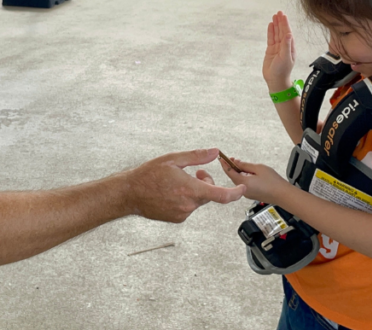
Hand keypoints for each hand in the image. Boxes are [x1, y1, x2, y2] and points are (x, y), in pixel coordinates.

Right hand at [124, 148, 247, 222]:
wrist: (130, 194)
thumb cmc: (149, 175)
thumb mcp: (173, 159)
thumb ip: (197, 157)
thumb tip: (215, 152)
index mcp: (191, 189)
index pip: (221, 195)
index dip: (235, 192)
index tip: (242, 188)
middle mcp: (188, 205)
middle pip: (209, 194)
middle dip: (207, 183)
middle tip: (196, 173)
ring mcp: (182, 214)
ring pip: (197, 201)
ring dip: (194, 191)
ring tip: (177, 182)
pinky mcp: (177, 219)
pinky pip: (188, 207)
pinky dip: (185, 199)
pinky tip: (171, 193)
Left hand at [218, 154, 292, 204]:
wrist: (283, 195)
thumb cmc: (274, 182)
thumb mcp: (259, 168)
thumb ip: (245, 165)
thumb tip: (236, 163)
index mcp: (243, 183)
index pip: (229, 172)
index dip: (225, 163)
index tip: (221, 158)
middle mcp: (243, 190)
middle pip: (233, 176)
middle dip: (231, 167)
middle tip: (231, 159)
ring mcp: (247, 194)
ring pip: (238, 181)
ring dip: (238, 172)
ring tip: (240, 164)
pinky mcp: (251, 195)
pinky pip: (244, 184)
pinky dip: (243, 177)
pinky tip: (247, 173)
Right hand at [263, 11, 295, 91]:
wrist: (275, 80)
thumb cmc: (282, 71)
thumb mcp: (285, 58)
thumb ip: (286, 46)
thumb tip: (289, 34)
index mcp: (290, 47)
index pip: (287, 32)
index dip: (285, 24)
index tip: (283, 15)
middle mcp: (284, 46)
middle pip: (282, 31)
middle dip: (281, 22)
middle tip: (279, 12)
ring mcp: (277, 48)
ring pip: (276, 33)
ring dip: (276, 25)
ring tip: (274, 16)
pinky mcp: (271, 50)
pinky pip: (270, 38)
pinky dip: (270, 32)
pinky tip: (270, 25)